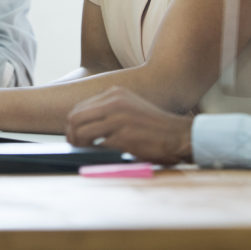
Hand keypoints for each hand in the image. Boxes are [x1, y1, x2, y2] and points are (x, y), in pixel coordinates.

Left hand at [65, 87, 193, 164]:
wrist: (179, 133)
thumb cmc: (153, 125)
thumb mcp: (129, 107)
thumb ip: (108, 111)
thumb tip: (83, 126)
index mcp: (114, 93)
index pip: (80, 107)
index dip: (73, 124)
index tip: (74, 136)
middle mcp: (114, 102)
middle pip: (75, 118)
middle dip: (71, 134)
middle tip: (75, 146)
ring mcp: (118, 118)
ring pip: (82, 131)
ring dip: (80, 145)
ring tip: (85, 152)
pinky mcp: (124, 136)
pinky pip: (99, 146)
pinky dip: (95, 153)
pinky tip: (101, 156)